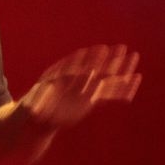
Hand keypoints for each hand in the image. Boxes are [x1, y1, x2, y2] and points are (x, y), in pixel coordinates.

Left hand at [22, 44, 141, 129]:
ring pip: (105, 79)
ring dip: (119, 72)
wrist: (38, 115)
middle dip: (108, 60)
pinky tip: (134, 83)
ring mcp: (84, 88)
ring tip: (134, 62)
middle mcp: (74, 81)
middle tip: (122, 49)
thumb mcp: (31, 107)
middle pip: (94, 69)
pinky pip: (109, 94)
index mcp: (61, 79)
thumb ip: (38, 103)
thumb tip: (37, 103)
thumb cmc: (32, 108)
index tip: (100, 52)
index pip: (76, 68)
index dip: (88, 60)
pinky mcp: (90, 98)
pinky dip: (121, 90)